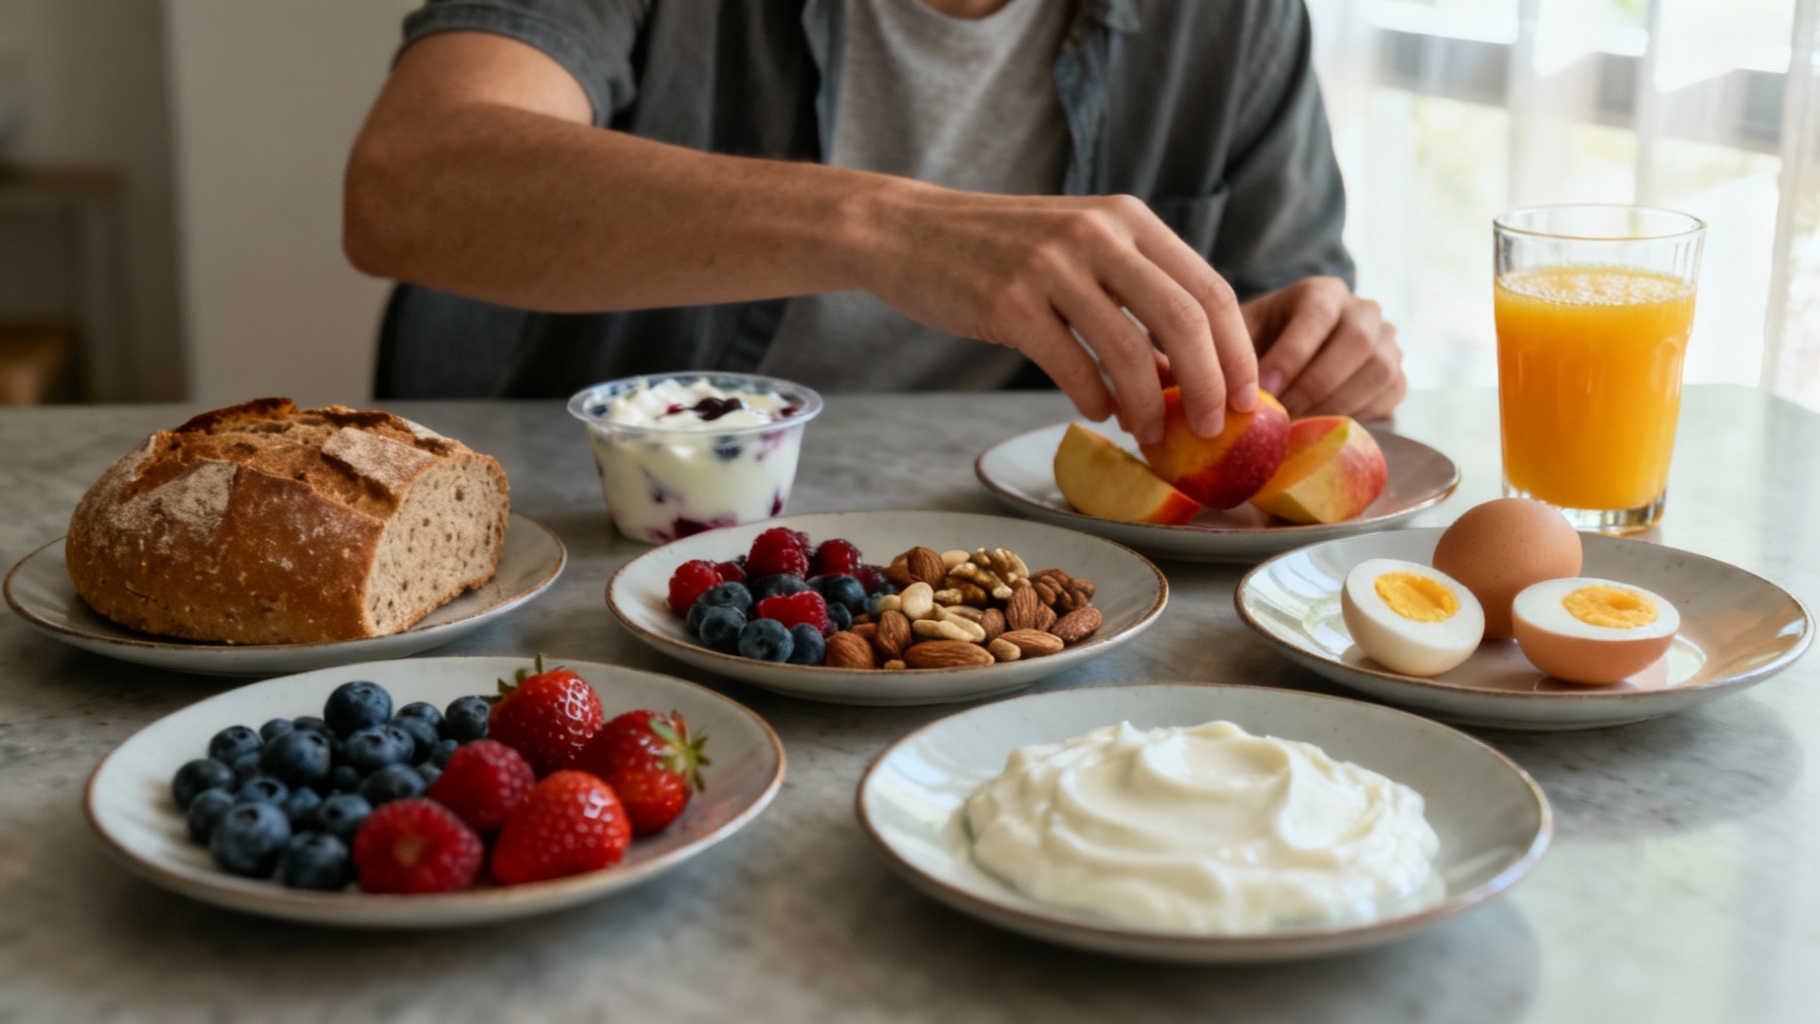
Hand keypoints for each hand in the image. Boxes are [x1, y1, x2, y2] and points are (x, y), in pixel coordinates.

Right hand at [858, 185, 1258, 443]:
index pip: (1210, 288)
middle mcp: (1097, 234)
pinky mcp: (1009, 302)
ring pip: (1130, 349)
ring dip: (1151, 405)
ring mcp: (1052, 266)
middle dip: (1210, 386)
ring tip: (1152, 435)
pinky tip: (1098, 410)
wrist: (908, 231)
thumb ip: (1133, 293)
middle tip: (1213, 430)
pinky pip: (1072, 365)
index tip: (1249, 400)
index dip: (1238, 351)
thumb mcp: (1078, 247)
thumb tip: (1186, 368)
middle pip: (1185, 319)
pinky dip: (1095, 399)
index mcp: (1127, 218)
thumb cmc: (999, 250)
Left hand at [1246, 277, 1405, 420]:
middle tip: (1283, 414)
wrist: (1285, 357)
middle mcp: (1362, 310)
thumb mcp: (1240, 338)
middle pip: (1358, 341)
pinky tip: (1324, 426)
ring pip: (1380, 370)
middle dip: (1316, 385)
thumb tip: (1241, 396)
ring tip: (1300, 424)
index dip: (1292, 354)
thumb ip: (1239, 356)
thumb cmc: (1256, 346)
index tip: (1264, 390)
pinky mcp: (1395, 375)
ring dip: (1338, 404)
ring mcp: (1386, 342)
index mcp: (1323, 292)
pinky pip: (1391, 396)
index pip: (1318, 314)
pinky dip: (1359, 415)